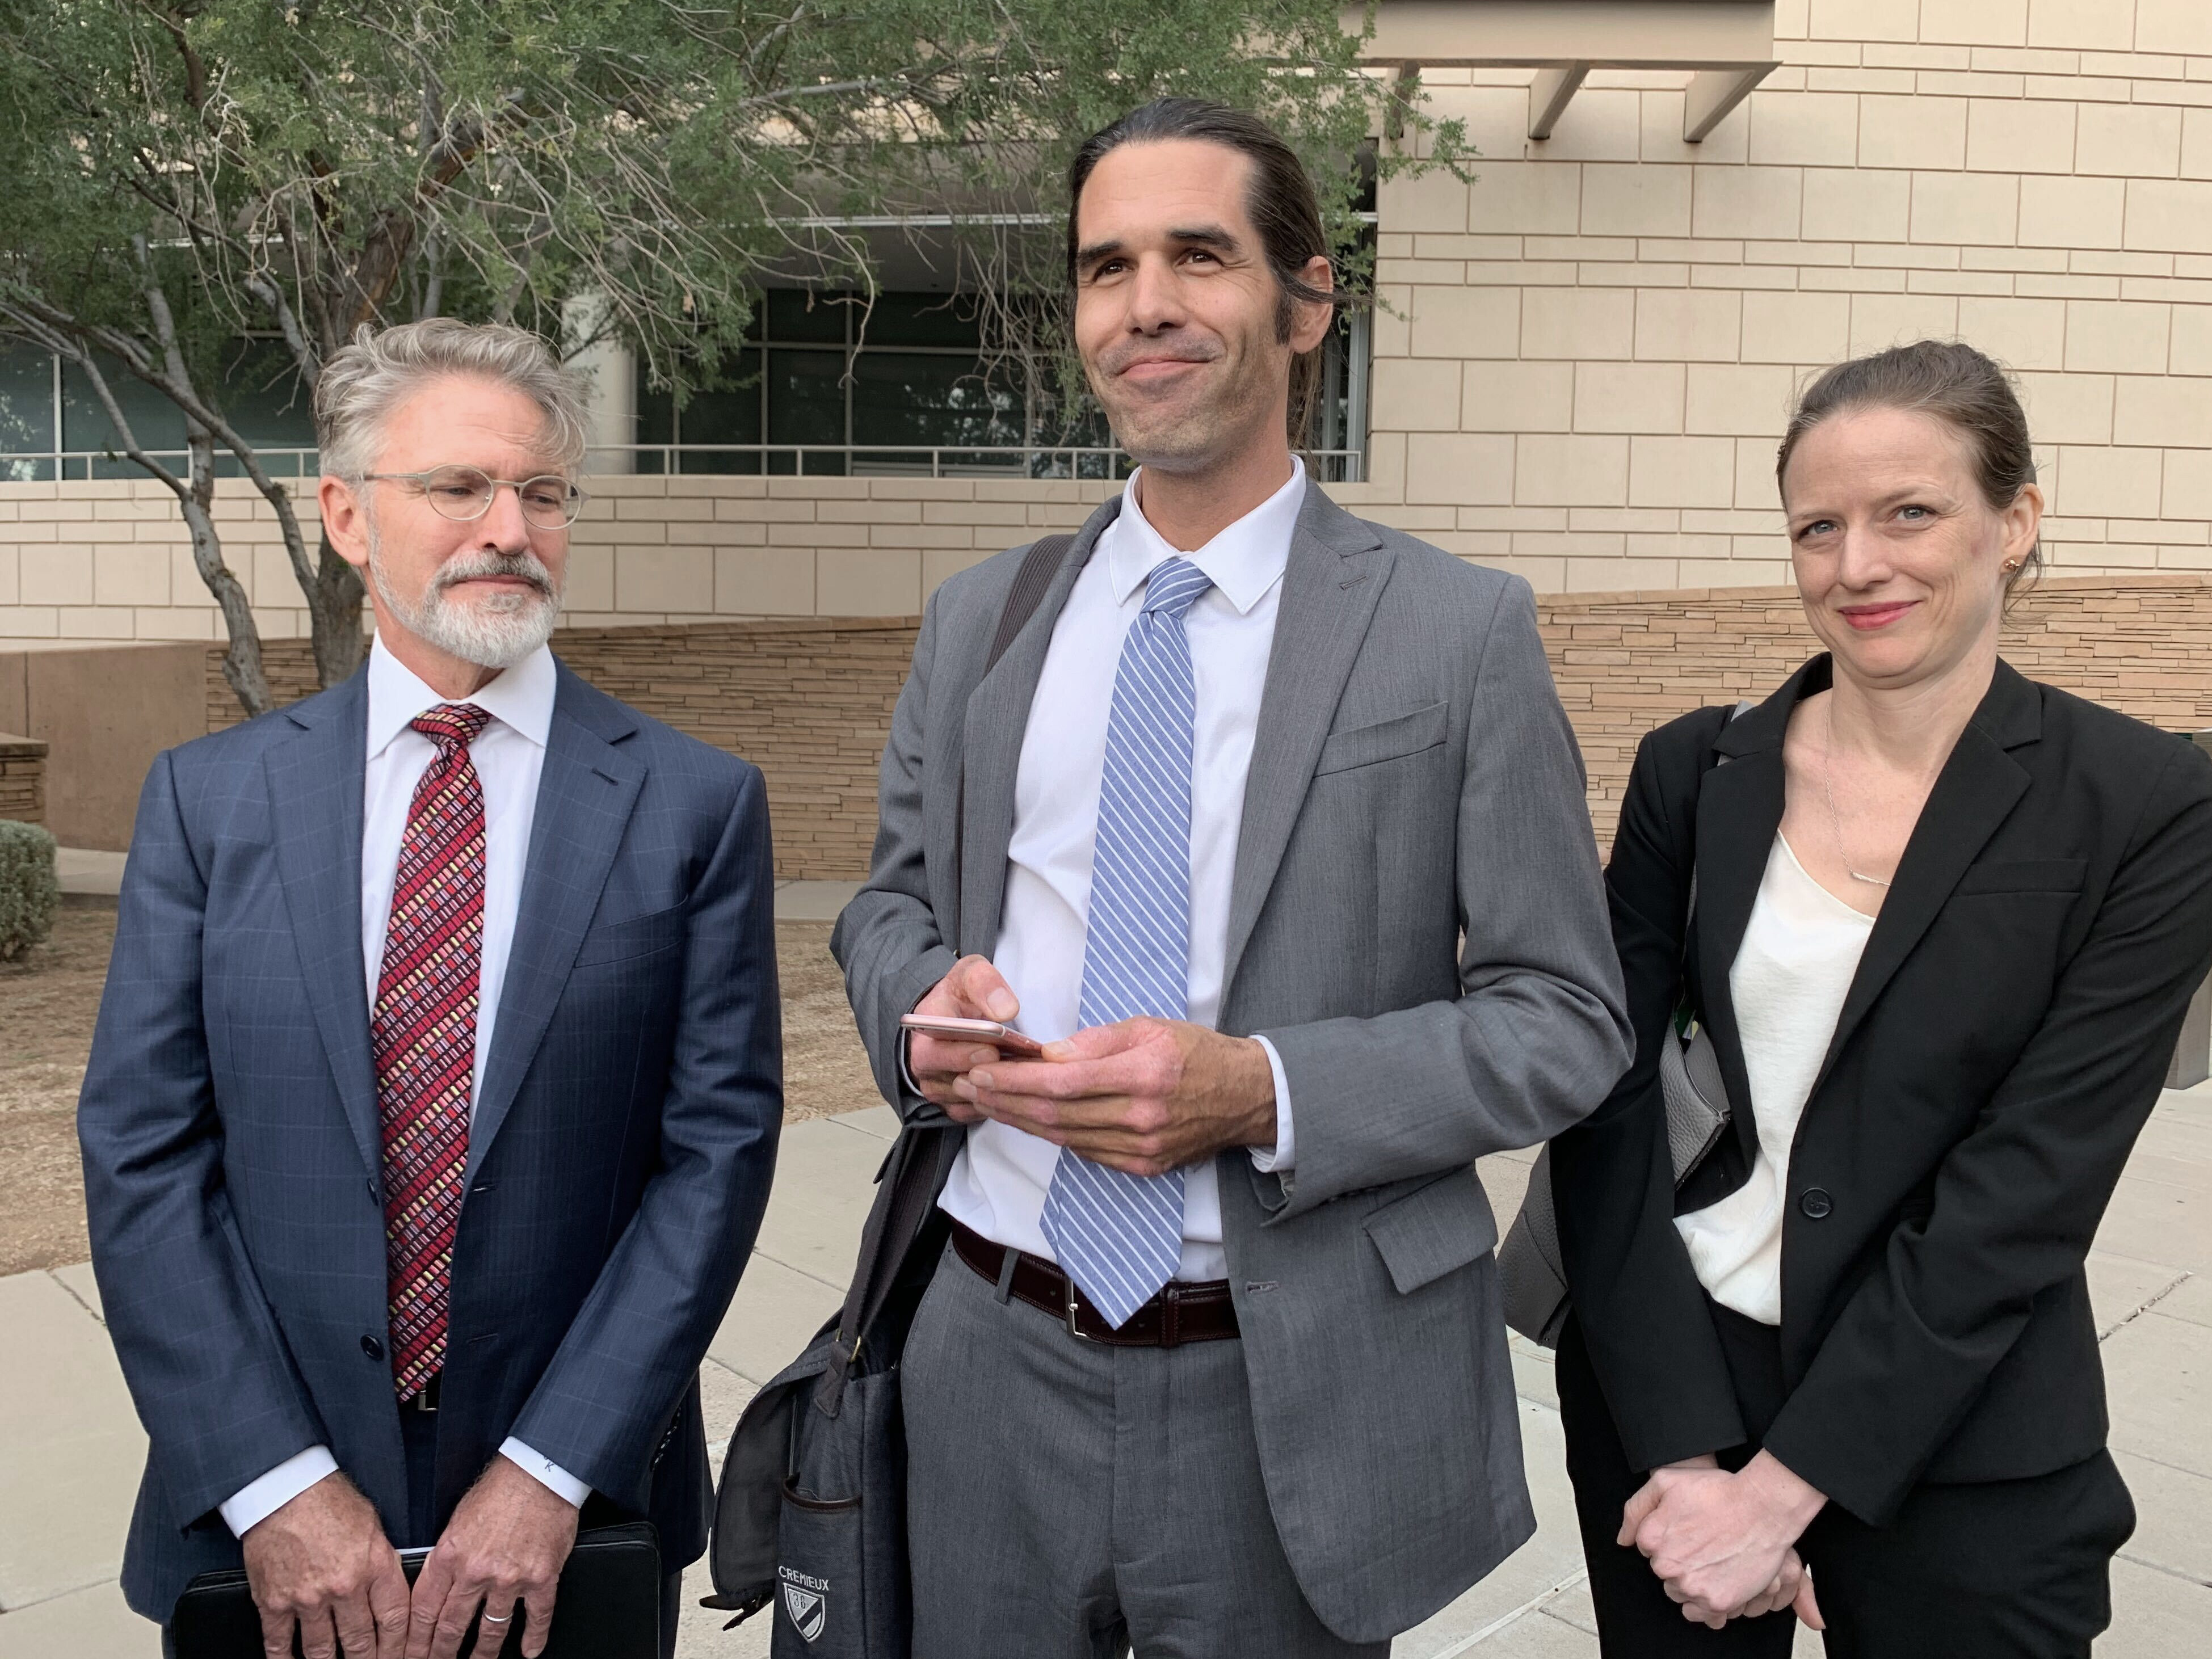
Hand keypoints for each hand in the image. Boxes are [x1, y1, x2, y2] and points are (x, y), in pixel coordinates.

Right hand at [240, 1473, 409, 1658]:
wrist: (283, 1488)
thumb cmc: (328, 1498)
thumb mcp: (372, 1525)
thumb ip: (381, 1561)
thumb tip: (388, 1589)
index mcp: (374, 1566)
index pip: (395, 1620)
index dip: (400, 1646)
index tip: (401, 1656)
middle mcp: (344, 1588)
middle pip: (361, 1642)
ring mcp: (307, 1599)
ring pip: (323, 1650)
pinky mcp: (274, 1602)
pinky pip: (279, 1643)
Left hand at [406, 1457, 578, 1658]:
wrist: (541, 1470)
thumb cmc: (501, 1487)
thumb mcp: (457, 1518)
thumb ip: (446, 1554)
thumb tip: (437, 1584)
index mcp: (450, 1554)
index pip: (423, 1610)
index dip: (415, 1640)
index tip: (411, 1654)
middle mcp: (477, 1570)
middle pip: (451, 1627)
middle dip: (440, 1654)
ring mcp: (510, 1578)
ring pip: (491, 1628)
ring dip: (482, 1653)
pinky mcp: (542, 1577)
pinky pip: (537, 1616)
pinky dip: (534, 1638)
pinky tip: (529, 1650)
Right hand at [906, 956, 1021, 1123]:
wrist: (949, 1017)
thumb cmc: (960, 996)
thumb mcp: (970, 974)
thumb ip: (985, 983)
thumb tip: (1006, 1010)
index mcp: (924, 1030)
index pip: (934, 1049)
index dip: (962, 1053)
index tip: (990, 1048)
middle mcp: (924, 1063)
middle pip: (951, 1080)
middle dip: (984, 1075)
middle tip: (1013, 1068)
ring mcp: (937, 1086)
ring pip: (967, 1099)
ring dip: (995, 1091)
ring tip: (1024, 1079)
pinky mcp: (953, 1104)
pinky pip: (975, 1112)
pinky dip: (998, 1103)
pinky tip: (1018, 1090)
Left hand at [958, 1018, 1276, 1175]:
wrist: (1246, 1097)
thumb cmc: (1198, 1053)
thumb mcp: (1151, 1026)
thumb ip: (1097, 1040)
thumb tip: (1049, 1055)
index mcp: (1144, 1075)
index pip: (1063, 1082)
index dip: (1016, 1080)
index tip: (983, 1069)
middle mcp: (1141, 1117)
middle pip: (1055, 1115)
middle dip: (1005, 1101)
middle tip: (970, 1087)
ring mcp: (1142, 1147)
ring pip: (1064, 1137)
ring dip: (1019, 1121)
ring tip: (987, 1102)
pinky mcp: (1143, 1165)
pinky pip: (1085, 1151)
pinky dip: (1052, 1135)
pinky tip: (1026, 1120)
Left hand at [1619, 1450, 1826, 1629]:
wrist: (1762, 1508)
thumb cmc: (1717, 1491)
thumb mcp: (1665, 1481)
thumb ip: (1636, 1509)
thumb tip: (1623, 1540)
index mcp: (1651, 1539)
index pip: (1649, 1550)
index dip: (1669, 1540)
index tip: (1688, 1532)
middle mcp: (1666, 1566)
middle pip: (1665, 1575)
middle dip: (1680, 1564)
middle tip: (1704, 1547)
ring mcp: (1691, 1586)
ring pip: (1681, 1595)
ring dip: (1693, 1584)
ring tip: (1714, 1563)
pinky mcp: (1716, 1602)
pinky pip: (1702, 1615)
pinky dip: (1708, 1605)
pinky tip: (1719, 1584)